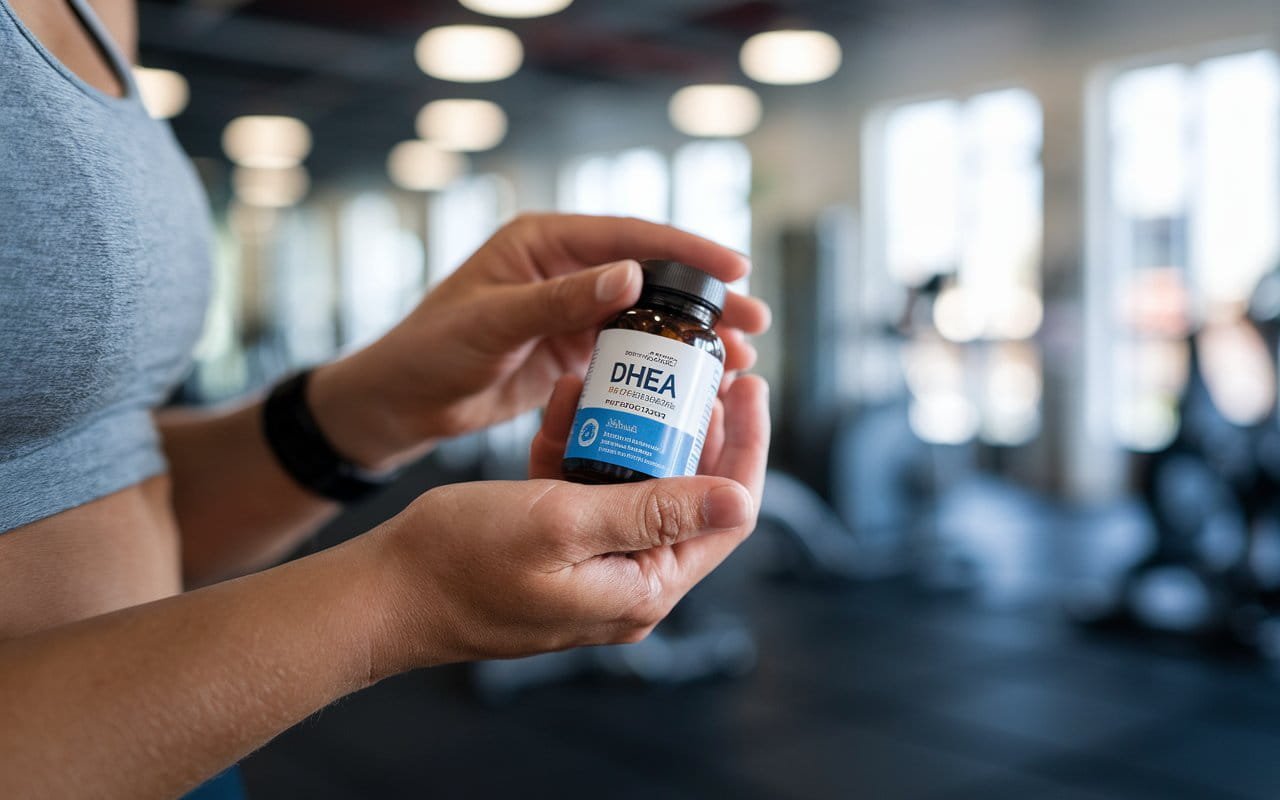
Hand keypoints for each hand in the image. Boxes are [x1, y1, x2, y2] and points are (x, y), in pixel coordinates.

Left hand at [310, 214, 770, 469]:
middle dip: (704, 299)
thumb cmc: (432, 350)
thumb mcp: (494, 323)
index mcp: (544, 241)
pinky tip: (697, 382)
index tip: (736, 269)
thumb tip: (631, 275)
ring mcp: (571, 309)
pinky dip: (664, 364)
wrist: (401, 402)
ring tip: (739, 358)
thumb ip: (560, 300)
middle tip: (754, 323)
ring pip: (647, 317)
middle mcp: (565, 268)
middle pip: (651, 276)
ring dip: (691, 337)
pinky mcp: (571, 348)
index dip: (687, 251)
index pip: (629, 236)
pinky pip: (629, 350)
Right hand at [369, 372, 768, 673]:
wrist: (383, 594)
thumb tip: (741, 500)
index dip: (747, 447)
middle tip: (696, 369)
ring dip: (631, 430)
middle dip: (692, 429)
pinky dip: (581, 448)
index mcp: (642, 588)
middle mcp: (627, 585)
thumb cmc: (462, 560)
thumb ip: (655, 509)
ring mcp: (591, 570)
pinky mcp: (557, 554)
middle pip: (688, 495)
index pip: (728, 515)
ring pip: (636, 486)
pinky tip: (566, 402)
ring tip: (625, 375)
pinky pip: (587, 492)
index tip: (749, 385)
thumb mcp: (564, 521)